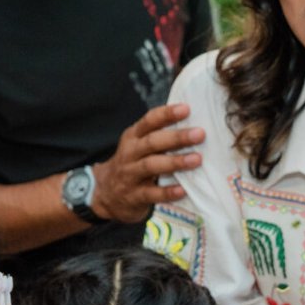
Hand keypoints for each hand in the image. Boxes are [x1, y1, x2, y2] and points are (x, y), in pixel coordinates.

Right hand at [90, 103, 204, 223]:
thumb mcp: (138, 146)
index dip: (167, 114)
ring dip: (175, 162)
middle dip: (177, 137)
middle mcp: (130, 153)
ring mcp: (130, 175)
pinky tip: (183, 190)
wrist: (105, 193)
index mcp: (133, 137)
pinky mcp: (134, 196)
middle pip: (152, 142)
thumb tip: (194, 125)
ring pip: (151, 166)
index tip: (186, 109)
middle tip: (200, 134)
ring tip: (196, 159)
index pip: (149, 121)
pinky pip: (151, 193)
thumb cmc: (132, 164)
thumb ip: (159, 136)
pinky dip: (167, 192)